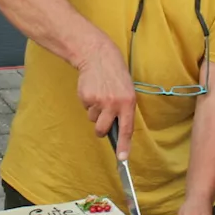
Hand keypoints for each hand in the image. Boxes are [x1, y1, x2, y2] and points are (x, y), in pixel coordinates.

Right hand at [75, 41, 135, 159]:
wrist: (98, 56)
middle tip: (103, 116)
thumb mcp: (127, 90)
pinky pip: (86, 108)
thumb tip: (119, 130)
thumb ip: (124, 109)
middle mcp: (114, 104)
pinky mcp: (86, 97)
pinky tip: (93, 89)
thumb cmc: (115, 74)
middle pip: (102, 130)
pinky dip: (88, 102)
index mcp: (128, 102)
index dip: (124, 145)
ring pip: (93, 119)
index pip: (126, 129)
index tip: (122, 158)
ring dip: (95, 112)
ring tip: (100, 95)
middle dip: (101, 128)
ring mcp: (99, 101)